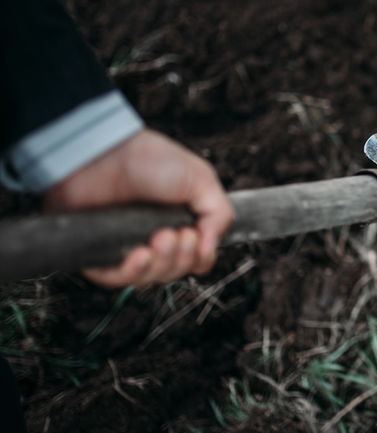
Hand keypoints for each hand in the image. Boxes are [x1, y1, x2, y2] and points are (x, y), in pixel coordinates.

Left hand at [44, 129, 233, 287]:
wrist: (105, 152)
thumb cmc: (149, 158)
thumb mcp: (201, 179)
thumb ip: (220, 214)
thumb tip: (212, 247)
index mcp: (180, 223)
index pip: (197, 259)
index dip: (200, 257)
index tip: (196, 238)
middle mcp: (155, 238)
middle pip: (177, 271)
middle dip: (181, 258)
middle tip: (176, 235)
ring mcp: (128, 246)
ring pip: (151, 278)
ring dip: (161, 264)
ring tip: (158, 239)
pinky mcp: (100, 252)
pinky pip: (118, 280)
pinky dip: (133, 273)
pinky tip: (139, 255)